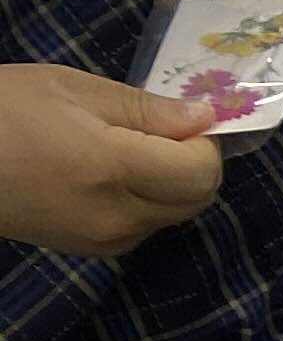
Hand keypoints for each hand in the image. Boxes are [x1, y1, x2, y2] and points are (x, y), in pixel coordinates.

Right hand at [0, 65, 223, 256]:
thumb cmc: (3, 111)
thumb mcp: (71, 89)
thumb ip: (145, 108)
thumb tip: (205, 117)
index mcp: (112, 169)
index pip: (201, 172)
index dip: (203, 144)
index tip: (182, 120)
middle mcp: (118, 216)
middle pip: (196, 199)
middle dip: (192, 165)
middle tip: (159, 133)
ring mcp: (106, 240)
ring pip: (174, 215)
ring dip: (170, 185)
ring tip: (125, 150)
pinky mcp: (93, 251)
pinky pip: (145, 227)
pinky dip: (145, 202)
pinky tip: (109, 177)